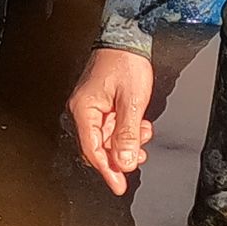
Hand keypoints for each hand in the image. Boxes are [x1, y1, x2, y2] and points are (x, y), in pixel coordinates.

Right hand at [67, 45, 155, 195]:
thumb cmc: (125, 64)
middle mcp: (84, 111)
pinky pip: (112, 127)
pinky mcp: (102, 104)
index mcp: (84, 110)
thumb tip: (124, 161)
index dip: (106, 170)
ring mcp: (92, 108)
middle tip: (137, 161)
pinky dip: (127, 132)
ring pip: (107, 138)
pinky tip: (140, 126)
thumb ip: (127, 134)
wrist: (127, 39)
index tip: (118, 186)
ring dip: (126, 143)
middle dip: (119, 156)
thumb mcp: (132, 102)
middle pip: (98, 146)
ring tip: (143, 136)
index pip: (92, 149)